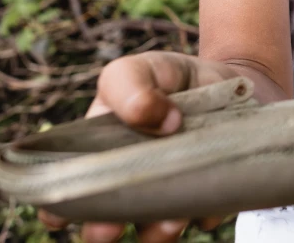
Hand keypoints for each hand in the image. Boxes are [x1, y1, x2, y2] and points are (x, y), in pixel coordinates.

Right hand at [37, 51, 230, 241]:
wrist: (236, 84)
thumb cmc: (173, 79)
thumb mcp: (145, 68)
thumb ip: (132, 85)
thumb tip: (157, 120)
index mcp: (100, 155)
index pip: (67, 191)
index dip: (58, 209)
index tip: (57, 216)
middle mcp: (130, 186)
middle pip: (106, 224)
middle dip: (103, 231)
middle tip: (109, 229)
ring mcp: (169, 197)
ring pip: (155, 231)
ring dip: (158, 231)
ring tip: (169, 220)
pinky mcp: (210, 199)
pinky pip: (207, 214)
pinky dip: (208, 208)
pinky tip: (213, 192)